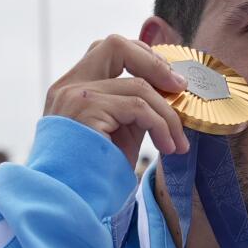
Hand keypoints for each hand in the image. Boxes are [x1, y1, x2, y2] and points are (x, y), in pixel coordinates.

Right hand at [45, 35, 189, 167]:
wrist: (69, 203)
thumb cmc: (94, 173)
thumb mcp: (117, 131)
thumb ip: (133, 106)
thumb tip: (169, 90)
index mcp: (70, 87)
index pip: (107, 49)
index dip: (142, 57)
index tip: (169, 81)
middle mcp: (67, 86)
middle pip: (116, 45)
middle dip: (155, 63)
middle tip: (180, 88)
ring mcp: (75, 95)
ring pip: (138, 85)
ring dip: (167, 115)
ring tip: (177, 143)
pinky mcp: (86, 110)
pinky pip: (139, 107)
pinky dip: (161, 126)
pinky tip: (167, 147)